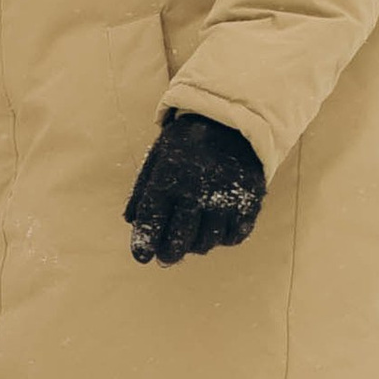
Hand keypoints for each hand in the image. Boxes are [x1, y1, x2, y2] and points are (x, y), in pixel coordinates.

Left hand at [125, 111, 265, 265]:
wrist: (234, 121)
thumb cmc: (188, 142)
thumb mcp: (159, 156)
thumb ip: (143, 188)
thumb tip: (130, 221)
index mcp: (168, 178)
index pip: (151, 221)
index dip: (143, 244)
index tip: (141, 257)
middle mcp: (196, 192)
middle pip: (179, 242)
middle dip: (169, 254)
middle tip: (166, 256)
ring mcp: (225, 199)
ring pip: (206, 243)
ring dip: (196, 245)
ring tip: (191, 236)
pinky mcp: (249, 202)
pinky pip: (234, 237)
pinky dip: (223, 238)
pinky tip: (215, 228)